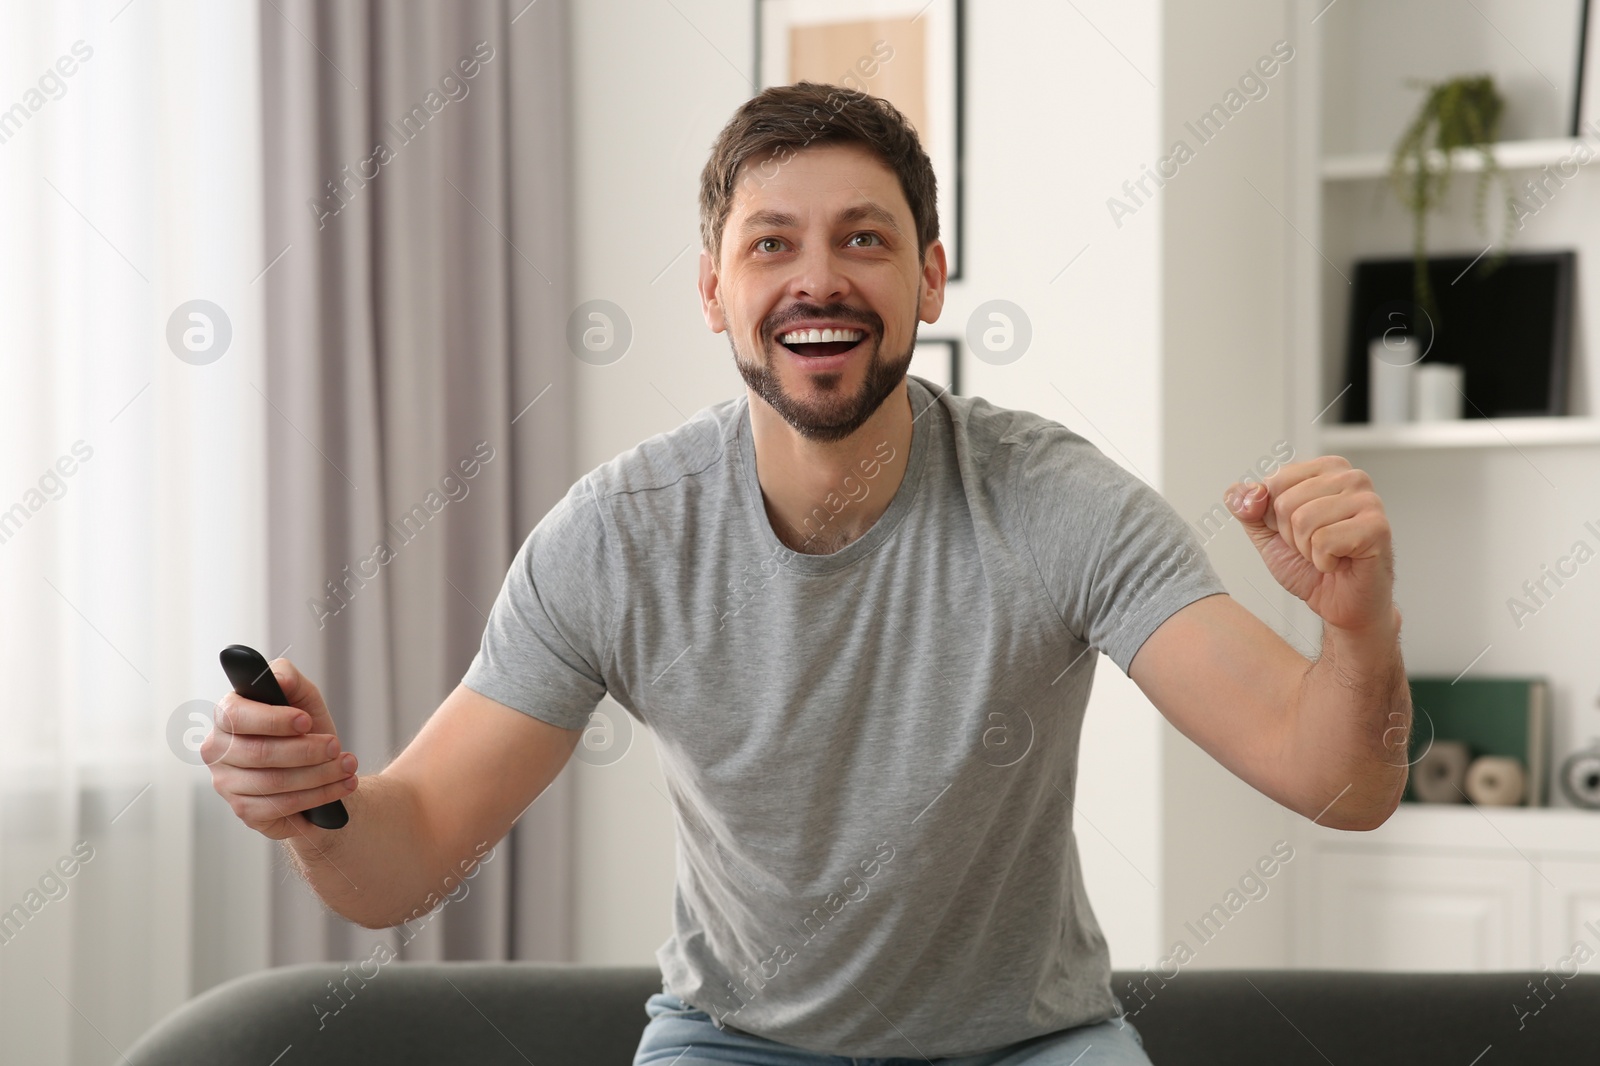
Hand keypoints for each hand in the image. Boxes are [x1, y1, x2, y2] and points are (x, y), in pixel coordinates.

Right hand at [202, 658, 358, 839]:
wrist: (320, 766)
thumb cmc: (304, 728)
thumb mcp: (302, 697)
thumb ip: (288, 678)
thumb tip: (279, 679)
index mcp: (226, 715)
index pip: (236, 716)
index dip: (273, 720)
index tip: (306, 721)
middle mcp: (218, 750)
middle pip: (259, 753)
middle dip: (306, 750)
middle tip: (336, 746)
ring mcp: (226, 783)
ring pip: (274, 782)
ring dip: (320, 774)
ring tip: (348, 766)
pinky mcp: (245, 810)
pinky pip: (281, 806)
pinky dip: (319, 796)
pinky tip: (340, 785)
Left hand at [1224, 455, 1395, 633]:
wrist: (1340, 604)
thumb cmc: (1309, 566)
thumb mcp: (1265, 532)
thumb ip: (1247, 506)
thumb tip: (1244, 491)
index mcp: (1326, 469)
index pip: (1274, 481)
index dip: (1274, 516)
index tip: (1297, 531)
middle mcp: (1351, 478)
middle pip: (1286, 502)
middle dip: (1290, 535)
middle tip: (1314, 547)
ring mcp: (1368, 500)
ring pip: (1304, 520)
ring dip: (1307, 549)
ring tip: (1327, 554)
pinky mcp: (1377, 527)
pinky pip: (1324, 541)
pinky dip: (1323, 561)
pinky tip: (1340, 562)